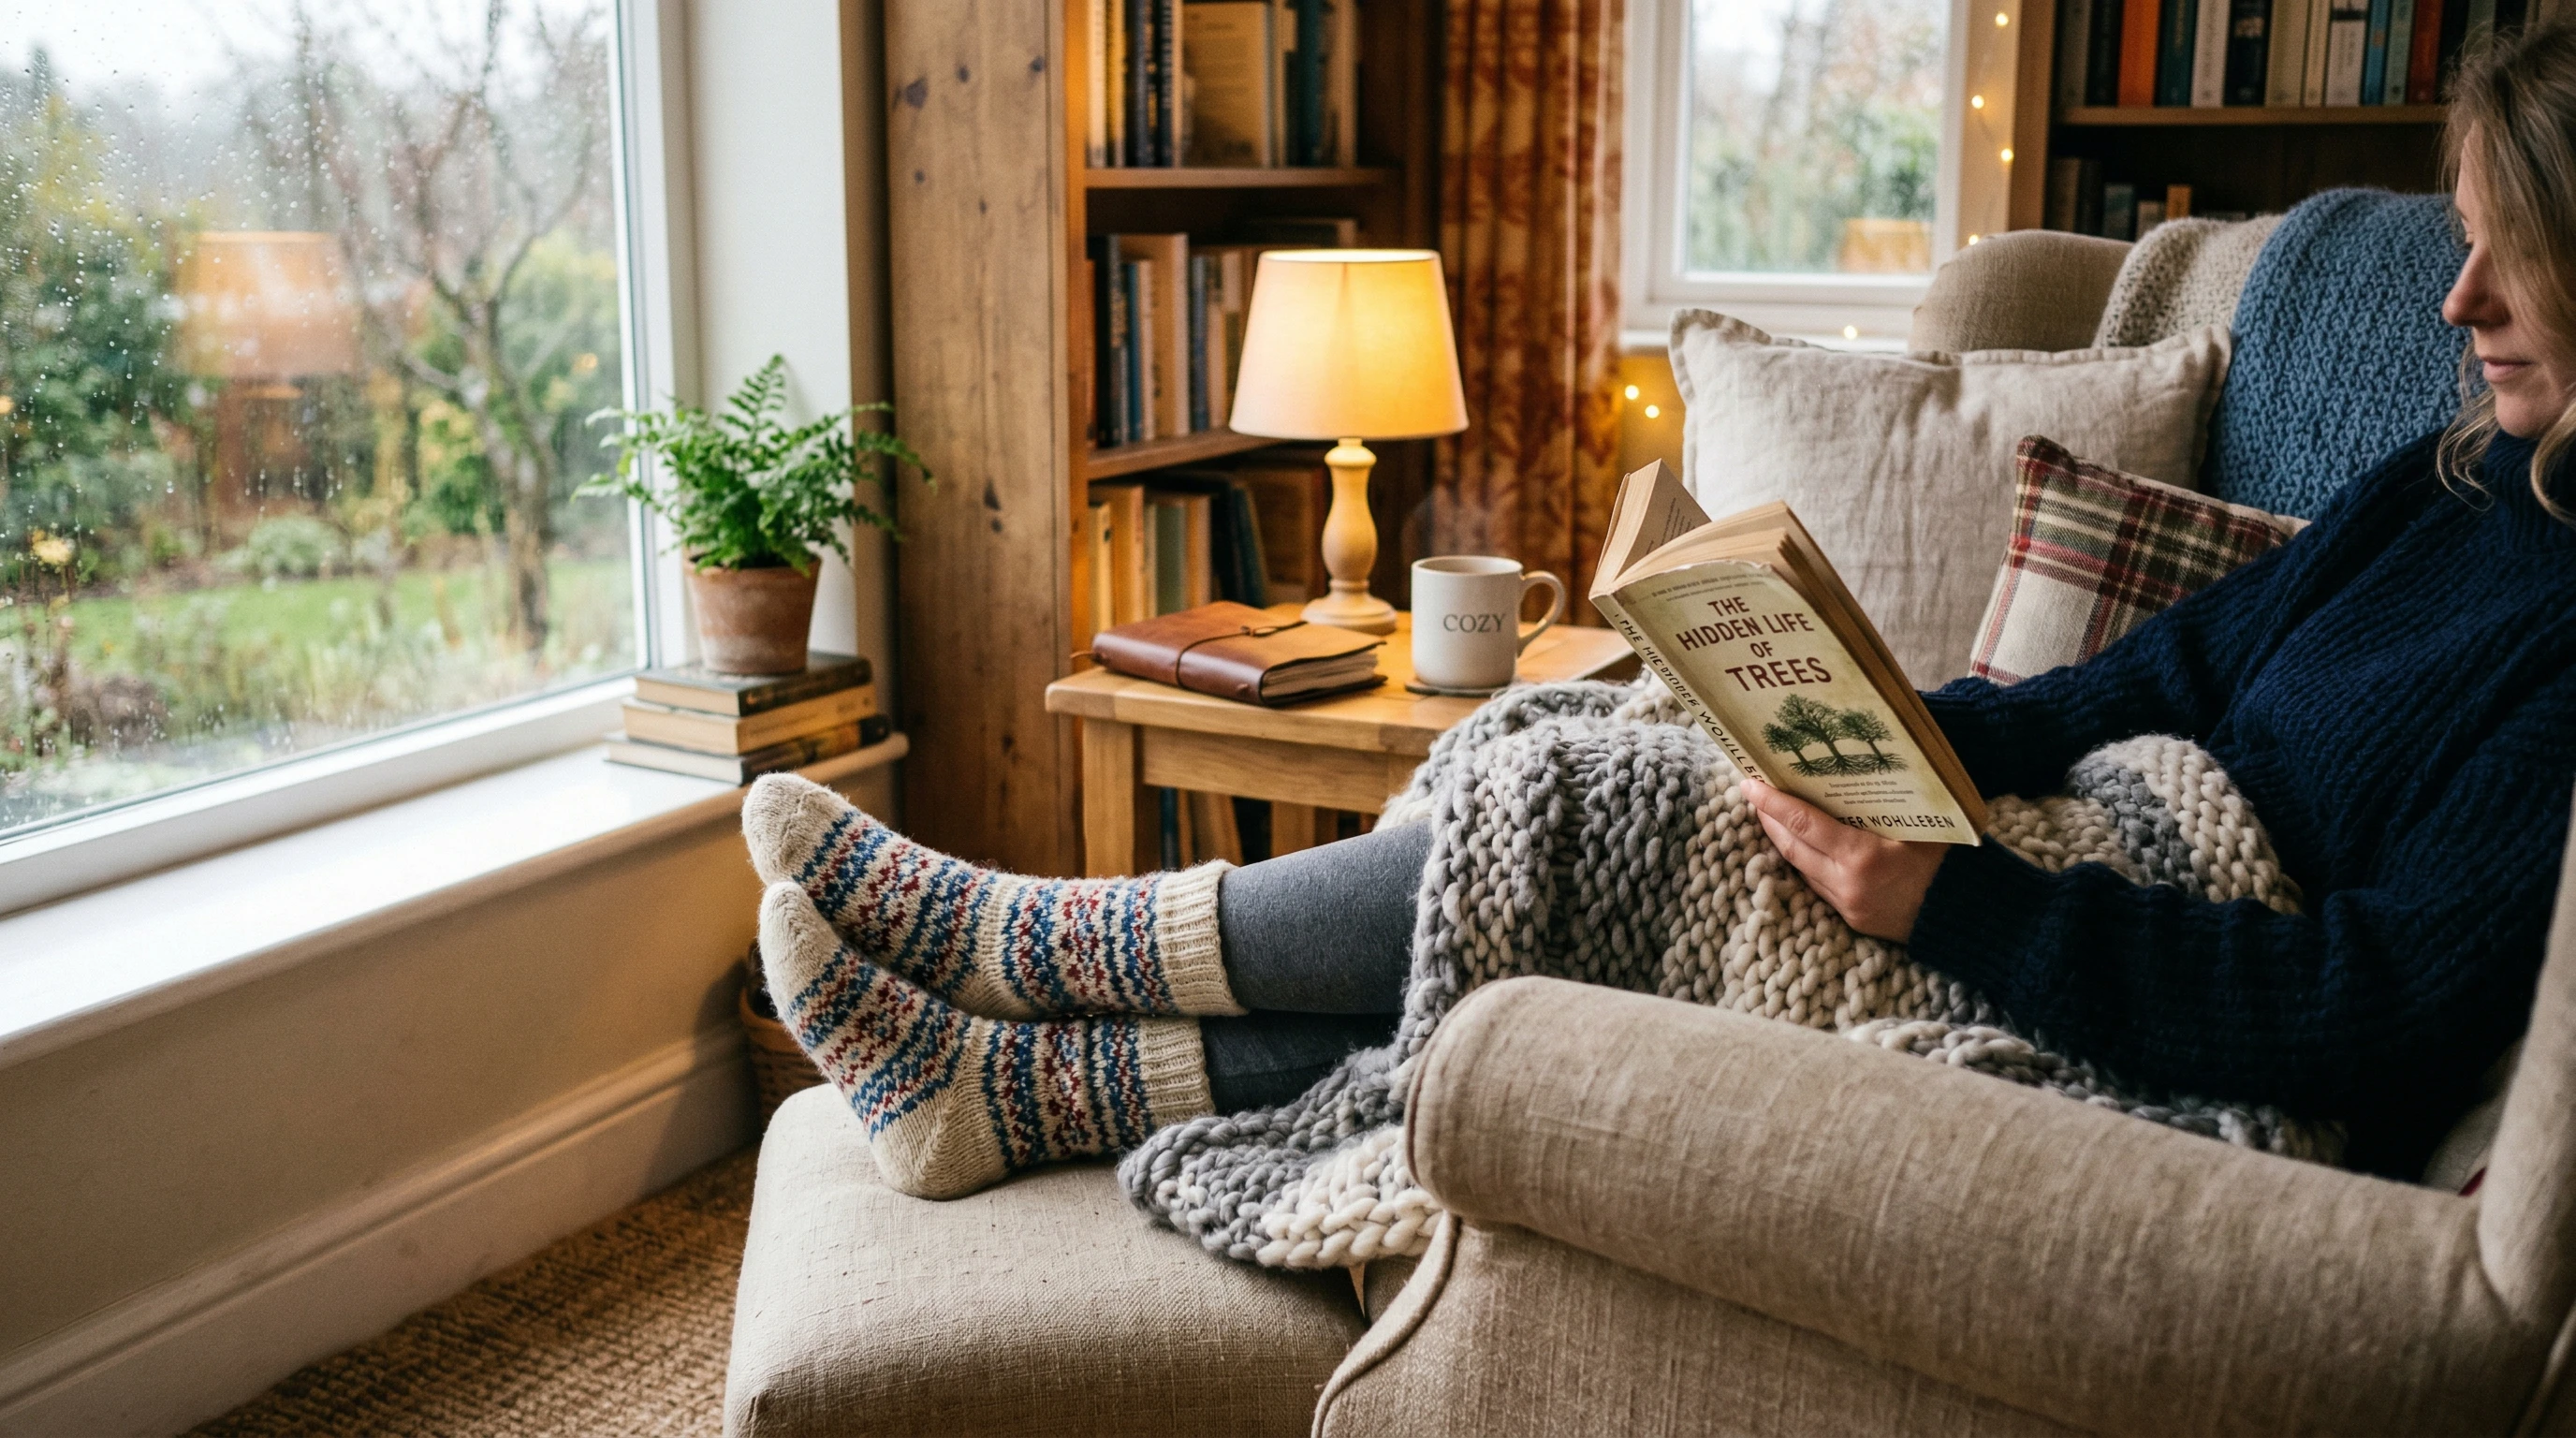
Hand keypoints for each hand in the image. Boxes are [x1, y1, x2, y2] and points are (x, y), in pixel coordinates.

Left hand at [1741, 777, 1949, 941]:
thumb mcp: (1921, 824)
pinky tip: (1801, 846)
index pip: (1802, 823)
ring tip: (1771, 815)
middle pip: (1791, 847)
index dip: (1771, 802)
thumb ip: (1885, 803)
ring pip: (1800, 869)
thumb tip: (1857, 766)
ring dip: (1782, 841)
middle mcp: (1847, 884)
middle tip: (1753, 793)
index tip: (1748, 783)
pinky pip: (1818, 886)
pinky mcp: (1853, 921)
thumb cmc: (1952, 862)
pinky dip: (1804, 863)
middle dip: (1768, 819)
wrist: (1973, 917)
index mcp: (1862, 856)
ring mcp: (1848, 906)